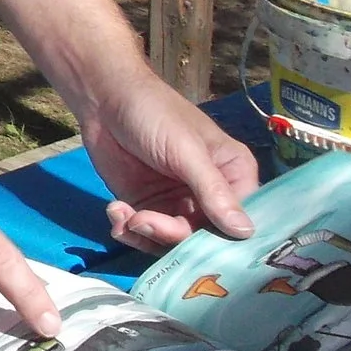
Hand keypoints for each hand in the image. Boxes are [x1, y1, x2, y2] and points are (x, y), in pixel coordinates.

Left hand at [77, 71, 257, 251]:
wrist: (104, 99)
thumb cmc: (156, 114)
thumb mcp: (187, 150)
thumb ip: (213, 191)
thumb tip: (247, 233)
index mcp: (233, 175)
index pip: (242, 220)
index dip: (225, 240)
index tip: (201, 252)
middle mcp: (209, 195)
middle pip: (204, 236)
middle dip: (173, 236)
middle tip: (143, 221)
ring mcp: (176, 203)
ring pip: (172, 241)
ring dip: (146, 234)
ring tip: (126, 217)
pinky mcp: (146, 206)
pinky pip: (144, 233)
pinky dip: (128, 230)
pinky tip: (115, 212)